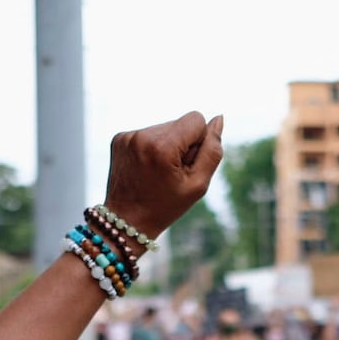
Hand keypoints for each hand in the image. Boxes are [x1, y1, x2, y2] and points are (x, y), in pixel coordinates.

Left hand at [104, 112, 224, 238]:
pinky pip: (148, 133)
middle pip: (179, 123)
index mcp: (162, 147)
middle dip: (182, 144)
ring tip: (157, 172)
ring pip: (164, 128)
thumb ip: (212, 151)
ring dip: (167, 146)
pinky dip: (152, 148)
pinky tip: (146, 168)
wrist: (126, 220)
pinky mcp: (119, 138)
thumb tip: (218, 119)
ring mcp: (128, 136)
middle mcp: (142, 136)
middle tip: (171, 172)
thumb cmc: (166, 206)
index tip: (187, 164)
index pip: (196, 119)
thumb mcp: (197, 185)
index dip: (199, 141)